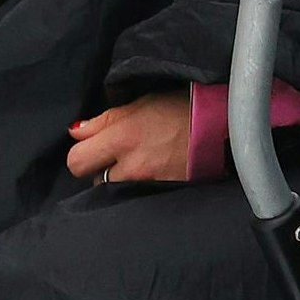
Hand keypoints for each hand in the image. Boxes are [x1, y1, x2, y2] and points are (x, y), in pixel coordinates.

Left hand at [65, 91, 203, 182]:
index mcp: (122, 137)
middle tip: (113, 158)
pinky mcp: (163, 194)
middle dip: (97, 170)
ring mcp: (148, 183)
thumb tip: (76, 132)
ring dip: (118, 180)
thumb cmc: (182, 107)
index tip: (92, 147)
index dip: (81, 153)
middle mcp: (131, 166)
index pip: (76, 160)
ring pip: (114, 191)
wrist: (223, 126)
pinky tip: (150, 174)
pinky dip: (137, 187)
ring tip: (137, 165)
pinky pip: (136, 195)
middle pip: (92, 180)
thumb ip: (105, 120)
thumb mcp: (141, 104)